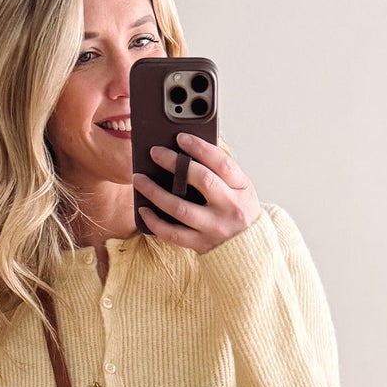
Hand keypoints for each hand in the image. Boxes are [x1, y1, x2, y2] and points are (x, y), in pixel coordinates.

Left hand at [133, 133, 261, 252]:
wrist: (248, 248)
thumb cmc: (238, 211)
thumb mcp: (240, 188)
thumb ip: (220, 172)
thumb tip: (186, 152)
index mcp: (241, 188)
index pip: (222, 163)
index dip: (200, 147)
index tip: (180, 137)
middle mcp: (229, 207)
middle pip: (202, 180)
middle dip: (175, 163)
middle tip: (154, 152)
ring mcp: (214, 228)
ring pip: (181, 208)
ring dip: (155, 192)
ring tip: (139, 179)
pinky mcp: (200, 244)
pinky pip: (173, 233)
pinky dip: (155, 221)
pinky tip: (143, 209)